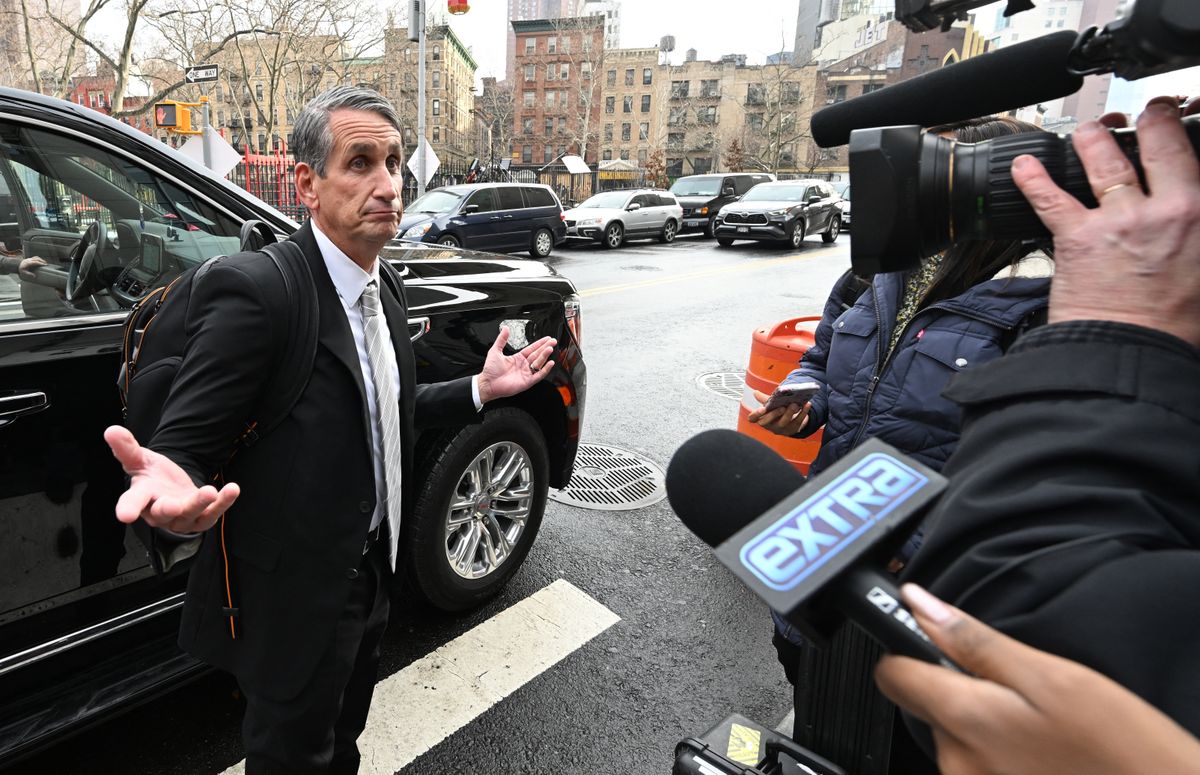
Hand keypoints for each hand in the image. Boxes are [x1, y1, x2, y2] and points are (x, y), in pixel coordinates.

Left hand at [17, 256, 45, 280]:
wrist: (17, 265)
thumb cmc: (20, 268)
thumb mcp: (24, 272)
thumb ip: (29, 274)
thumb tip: (34, 276)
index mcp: (28, 263)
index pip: (35, 262)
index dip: (40, 263)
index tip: (44, 264)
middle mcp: (29, 260)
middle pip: (36, 259)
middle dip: (42, 261)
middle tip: (46, 264)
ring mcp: (29, 258)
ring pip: (36, 257)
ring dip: (41, 259)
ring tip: (45, 262)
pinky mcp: (30, 258)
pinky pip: (35, 257)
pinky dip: (39, 258)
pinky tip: (41, 260)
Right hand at [104, 425, 239, 532]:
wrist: (172, 488)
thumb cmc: (152, 477)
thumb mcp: (140, 460)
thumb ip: (126, 448)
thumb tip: (111, 430)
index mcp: (142, 498)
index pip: (132, 502)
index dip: (128, 508)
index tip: (124, 515)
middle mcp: (159, 512)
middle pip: (162, 513)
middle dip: (168, 510)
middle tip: (173, 505)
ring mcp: (181, 518)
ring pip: (190, 514)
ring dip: (200, 503)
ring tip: (210, 491)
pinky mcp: (201, 519)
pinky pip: (213, 513)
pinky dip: (223, 502)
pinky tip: (232, 489)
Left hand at [476, 327, 556, 403]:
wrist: (488, 383)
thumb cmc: (490, 370)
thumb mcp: (495, 351)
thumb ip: (502, 339)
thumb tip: (505, 328)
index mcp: (517, 358)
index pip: (532, 349)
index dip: (539, 343)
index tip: (547, 339)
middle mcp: (523, 365)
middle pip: (537, 355)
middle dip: (545, 347)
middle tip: (553, 341)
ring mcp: (526, 374)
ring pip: (538, 363)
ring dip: (545, 356)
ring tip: (550, 348)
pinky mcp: (527, 382)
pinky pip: (539, 375)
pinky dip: (545, 370)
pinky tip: (550, 363)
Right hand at [747, 389, 810, 435]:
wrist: (792, 422)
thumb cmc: (778, 413)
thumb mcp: (771, 406)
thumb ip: (764, 400)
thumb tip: (755, 392)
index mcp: (762, 419)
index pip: (753, 419)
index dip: (756, 415)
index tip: (762, 409)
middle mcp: (770, 425)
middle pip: (768, 422)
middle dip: (774, 414)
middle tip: (782, 407)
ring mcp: (782, 429)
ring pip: (784, 422)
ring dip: (790, 413)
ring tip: (794, 404)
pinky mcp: (794, 429)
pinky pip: (798, 421)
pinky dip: (803, 412)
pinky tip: (807, 404)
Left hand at [875, 584, 1199, 774]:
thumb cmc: (1121, 748)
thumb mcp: (1051, 677)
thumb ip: (973, 641)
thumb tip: (917, 603)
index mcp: (965, 721)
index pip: (893, 675)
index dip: (908, 650)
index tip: (930, 640)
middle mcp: (956, 765)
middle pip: (928, 708)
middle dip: (961, 692)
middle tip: (1019, 692)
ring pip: (957, 740)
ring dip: (986, 728)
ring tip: (1041, 729)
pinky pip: (978, 768)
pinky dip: (1002, 757)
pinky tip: (1041, 756)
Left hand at [1010, 96, 1199, 346]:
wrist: (1136, 357)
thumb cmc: (1175, 329)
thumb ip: (1194, 236)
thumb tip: (1189, 223)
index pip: (1195, 155)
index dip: (1187, 132)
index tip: (1183, 121)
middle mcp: (1166, 209)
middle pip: (1158, 142)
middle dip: (1150, 118)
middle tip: (1145, 112)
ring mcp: (1120, 220)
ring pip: (1103, 159)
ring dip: (1092, 137)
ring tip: (1086, 130)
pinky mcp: (1078, 238)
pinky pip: (1050, 198)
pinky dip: (1033, 178)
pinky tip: (1022, 165)